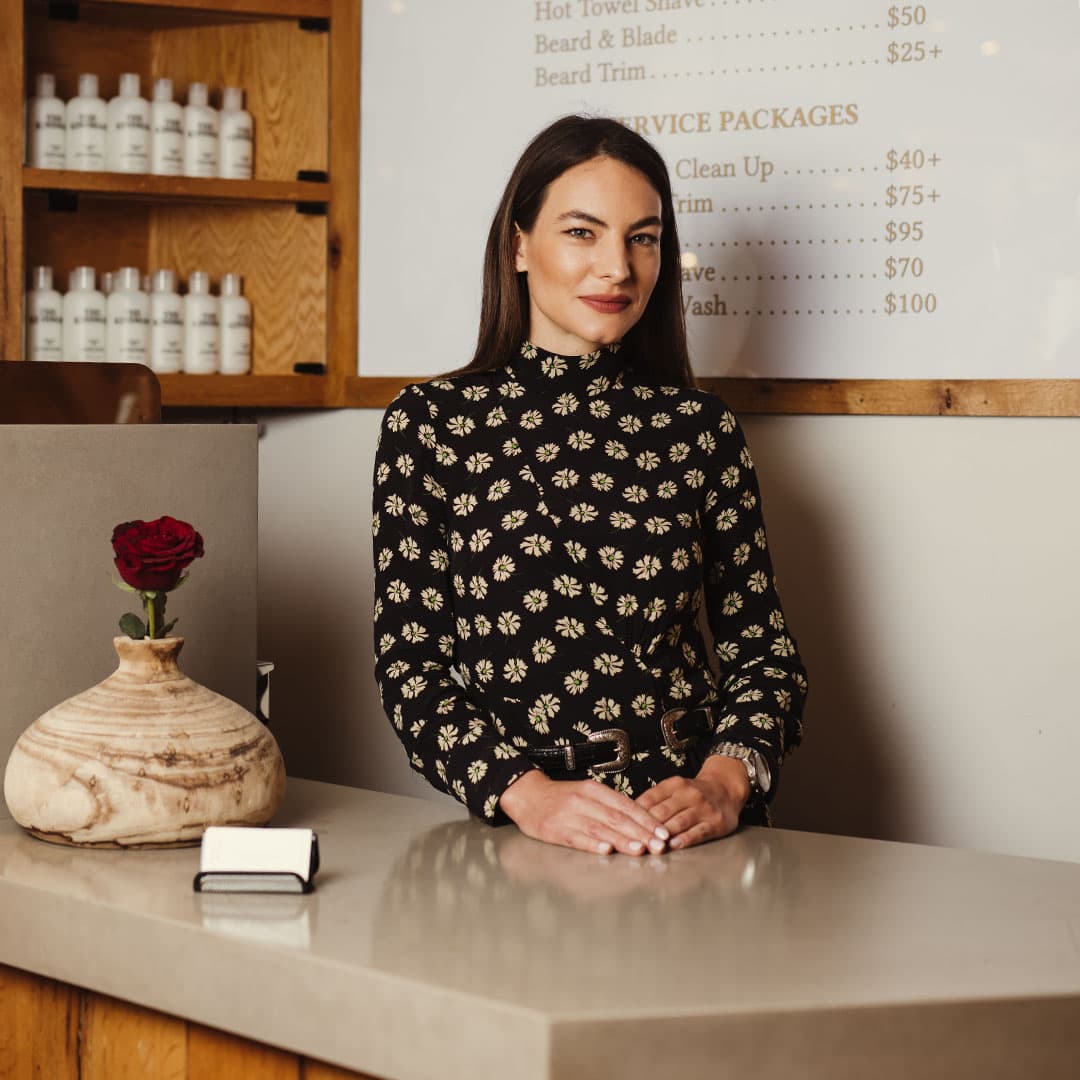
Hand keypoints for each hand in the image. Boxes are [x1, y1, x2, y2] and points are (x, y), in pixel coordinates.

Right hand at [499, 769, 669, 855]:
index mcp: (594, 789)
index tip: (664, 833)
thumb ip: (610, 806)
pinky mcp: (554, 830)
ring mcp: (568, 815)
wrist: (526, 794)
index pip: (626, 805)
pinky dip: (593, 844)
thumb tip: (641, 823)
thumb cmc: (561, 797)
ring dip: (623, 840)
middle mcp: (583, 800)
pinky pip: (576, 837)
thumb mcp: (587, 794)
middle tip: (659, 846)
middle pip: (617, 817)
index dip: (646, 820)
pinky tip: (606, 850)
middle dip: (641, 833)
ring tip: (641, 849)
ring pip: (600, 828)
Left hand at [635, 755, 750, 849]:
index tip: (624, 826)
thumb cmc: (693, 793)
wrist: (726, 788)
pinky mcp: (716, 822)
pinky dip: (685, 839)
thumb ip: (654, 800)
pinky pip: (699, 832)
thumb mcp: (674, 788)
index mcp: (674, 784)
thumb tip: (628, 816)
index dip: (635, 814)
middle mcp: (688, 794)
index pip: (650, 799)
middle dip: (647, 828)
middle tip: (634, 841)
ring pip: (679, 822)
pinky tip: (675, 845)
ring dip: (663, 835)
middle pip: (662, 812)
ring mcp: (703, 808)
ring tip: (652, 846)